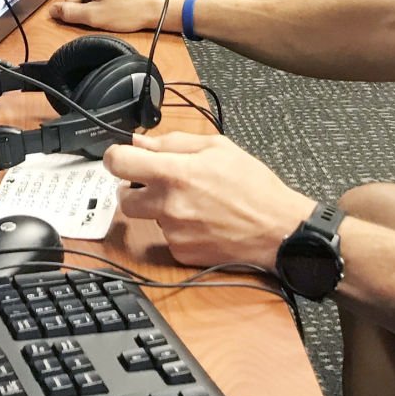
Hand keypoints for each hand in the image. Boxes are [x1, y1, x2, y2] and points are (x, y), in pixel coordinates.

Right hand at [53, 0, 166, 31]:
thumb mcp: (94, 16)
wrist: (160, 9)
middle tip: (99, 13)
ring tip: (111, 9)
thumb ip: (69, 13)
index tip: (85, 12)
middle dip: (86, 1)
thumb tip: (53, 11)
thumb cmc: (131, 10)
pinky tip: (119, 5)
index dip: (73, 3)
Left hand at [103, 133, 311, 267]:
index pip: (117, 163)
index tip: (123, 159)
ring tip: (194, 202)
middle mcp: (168, 205)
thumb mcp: (218, 147)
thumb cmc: (254, 186)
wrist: (278, 229)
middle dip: (135, 189)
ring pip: (149, 217)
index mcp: (174, 173)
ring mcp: (173, 232)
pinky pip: (167, 237)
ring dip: (161, 208)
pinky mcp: (182, 252)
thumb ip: (174, 142)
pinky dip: (178, 228)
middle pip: (123, 198)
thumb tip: (142, 143)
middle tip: (160, 183)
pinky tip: (203, 221)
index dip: (116, 158)